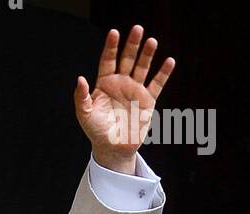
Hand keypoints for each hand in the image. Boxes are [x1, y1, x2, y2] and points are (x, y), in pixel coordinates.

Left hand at [75, 24, 175, 173]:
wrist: (113, 149)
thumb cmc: (97, 131)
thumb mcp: (85, 115)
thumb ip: (81, 97)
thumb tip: (80, 79)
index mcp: (105, 83)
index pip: (108, 60)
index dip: (111, 47)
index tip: (114, 33)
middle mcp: (121, 83)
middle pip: (127, 59)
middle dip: (132, 45)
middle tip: (137, 29)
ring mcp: (135, 90)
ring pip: (142, 67)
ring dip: (147, 55)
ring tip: (151, 41)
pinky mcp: (148, 101)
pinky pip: (157, 84)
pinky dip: (163, 73)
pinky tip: (169, 61)